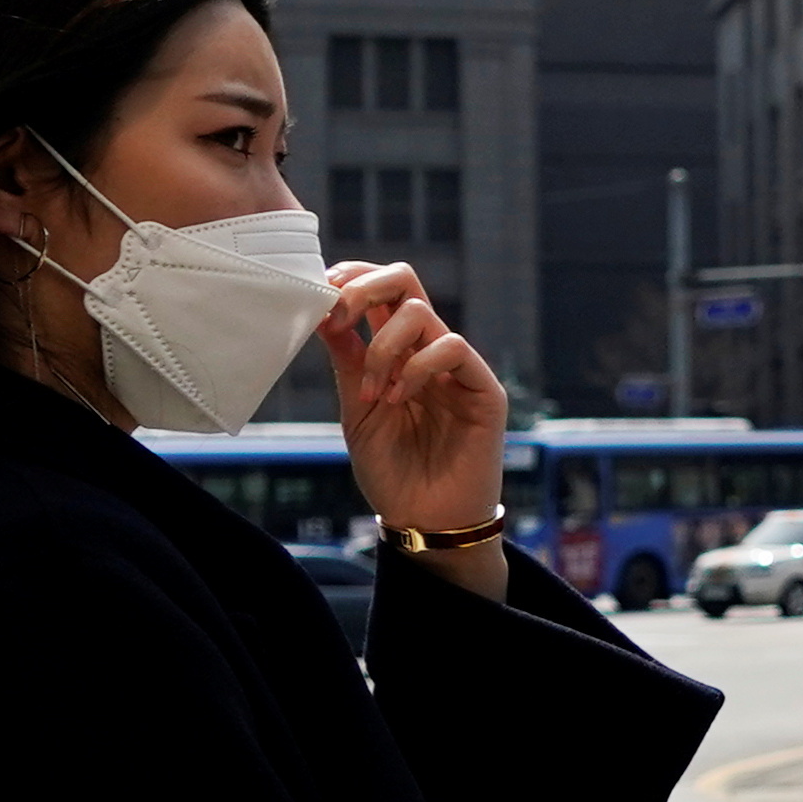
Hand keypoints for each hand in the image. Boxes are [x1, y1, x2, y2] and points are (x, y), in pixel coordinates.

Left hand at [322, 260, 508, 540]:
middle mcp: (428, 350)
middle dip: (363, 287)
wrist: (423, 522)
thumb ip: (348, 361)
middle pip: (405, 280)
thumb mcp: (356, 410)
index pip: (381, 291)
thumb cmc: (393, 472)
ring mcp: (457, 368)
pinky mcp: (483, 390)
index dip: (351, 279)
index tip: (320, 296)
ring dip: (382, 347)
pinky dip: (416, 367)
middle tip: (337, 318)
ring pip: (420, 312)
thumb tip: (324, 312)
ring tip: (372, 393)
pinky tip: (399, 400)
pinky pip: (452, 348)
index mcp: (398, 351)